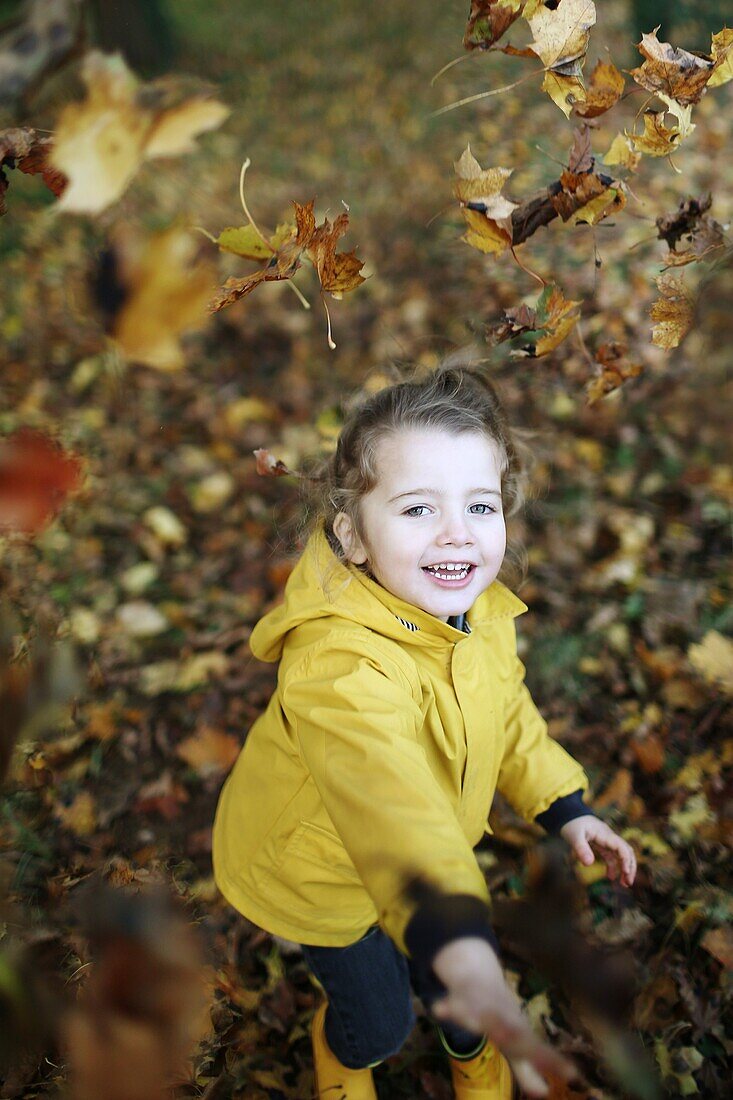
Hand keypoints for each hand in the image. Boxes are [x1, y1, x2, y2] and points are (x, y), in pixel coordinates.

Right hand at [432, 938, 575, 1097]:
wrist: (477, 975)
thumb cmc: (501, 1017)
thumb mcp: (514, 1043)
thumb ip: (526, 1069)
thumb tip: (544, 1092)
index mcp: (517, 1031)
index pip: (538, 1050)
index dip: (552, 1061)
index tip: (573, 1073)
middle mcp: (504, 1018)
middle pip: (512, 1032)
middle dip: (520, 1042)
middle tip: (529, 1050)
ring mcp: (482, 1005)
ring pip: (482, 1015)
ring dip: (482, 1021)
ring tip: (481, 1028)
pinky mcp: (462, 996)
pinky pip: (453, 1002)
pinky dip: (447, 1006)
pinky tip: (439, 1008)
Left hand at [560, 815, 636, 886]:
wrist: (569, 814)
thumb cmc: (572, 824)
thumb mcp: (574, 836)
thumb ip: (581, 849)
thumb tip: (588, 864)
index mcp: (605, 835)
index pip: (622, 847)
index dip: (626, 860)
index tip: (626, 873)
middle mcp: (609, 837)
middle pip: (627, 851)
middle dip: (630, 866)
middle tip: (628, 883)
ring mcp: (607, 841)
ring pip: (621, 855)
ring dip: (625, 869)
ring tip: (624, 884)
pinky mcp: (602, 845)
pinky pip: (612, 856)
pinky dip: (613, 867)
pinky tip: (610, 877)